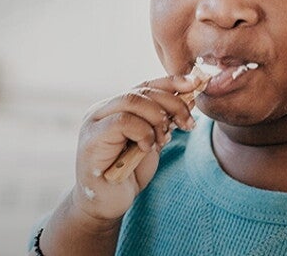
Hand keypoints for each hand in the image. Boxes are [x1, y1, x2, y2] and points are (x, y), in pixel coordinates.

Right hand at [72, 73, 198, 220]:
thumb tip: (188, 95)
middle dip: (172, 104)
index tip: (195, 84)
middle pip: (142, 91)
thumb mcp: (152, 140)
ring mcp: (94, 121)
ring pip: (132, 101)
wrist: (107, 204)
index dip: (171, 83)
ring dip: (157, 119)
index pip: (146, 86)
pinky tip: (146, 148)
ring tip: (163, 139)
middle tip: (187, 123)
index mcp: (117, 106)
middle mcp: (104, 109)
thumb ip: (162, 119)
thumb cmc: (129, 172)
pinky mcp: (92, 138)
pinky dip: (143, 132)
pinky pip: (123, 121)